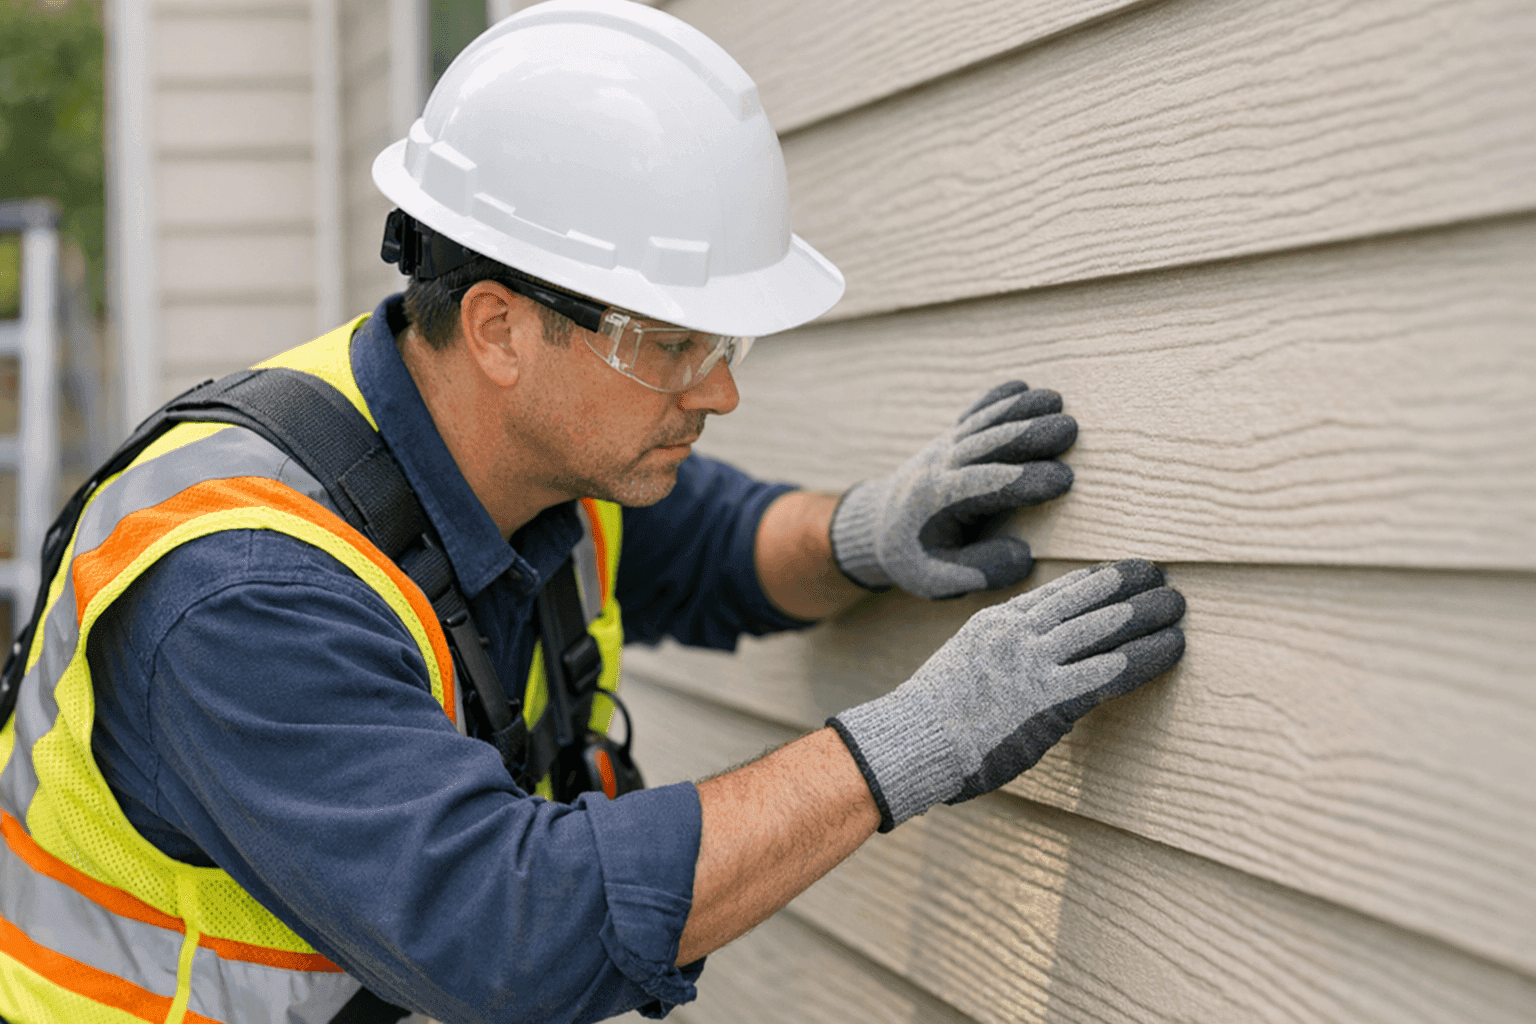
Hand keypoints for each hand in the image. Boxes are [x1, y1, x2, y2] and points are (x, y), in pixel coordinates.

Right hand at [828, 559, 1184, 831]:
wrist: (913, 741)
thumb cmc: (932, 719)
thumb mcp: (963, 667)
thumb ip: (1000, 657)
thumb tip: (1035, 668)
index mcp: (996, 623)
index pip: (1057, 592)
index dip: (1097, 581)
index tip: (1123, 572)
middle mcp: (1018, 633)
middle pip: (1086, 598)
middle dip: (1129, 586)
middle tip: (1162, 575)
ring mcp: (1035, 663)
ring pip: (1105, 626)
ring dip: (1148, 613)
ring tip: (1178, 603)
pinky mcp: (1050, 697)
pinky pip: (1112, 669)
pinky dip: (1148, 655)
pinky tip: (1174, 647)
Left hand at [829, 381, 1074, 598]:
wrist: (876, 525)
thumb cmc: (914, 556)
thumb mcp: (936, 580)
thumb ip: (980, 571)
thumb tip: (1023, 556)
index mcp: (936, 502)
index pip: (985, 487)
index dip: (1025, 482)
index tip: (1064, 480)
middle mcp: (939, 466)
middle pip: (987, 445)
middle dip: (1028, 434)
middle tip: (1070, 428)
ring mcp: (944, 447)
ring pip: (983, 422)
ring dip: (1019, 409)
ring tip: (1056, 400)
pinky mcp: (949, 437)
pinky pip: (972, 413)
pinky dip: (994, 398)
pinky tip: (1020, 387)